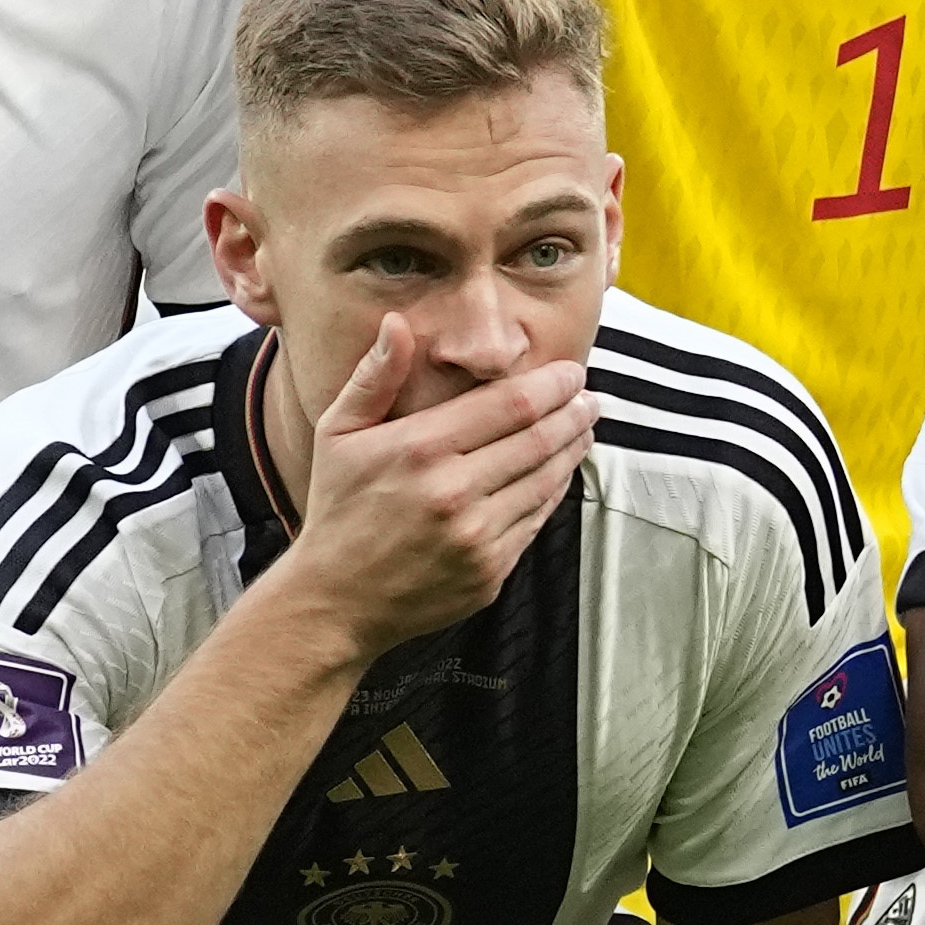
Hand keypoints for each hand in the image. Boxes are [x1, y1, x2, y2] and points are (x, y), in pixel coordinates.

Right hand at [287, 313, 591, 650]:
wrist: (335, 599)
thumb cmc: (337, 508)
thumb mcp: (337, 434)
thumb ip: (374, 377)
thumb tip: (397, 324)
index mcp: (419, 449)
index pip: (511, 406)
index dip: (552, 386)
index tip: (572, 373)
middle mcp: (453, 493)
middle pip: (539, 440)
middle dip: (574, 413)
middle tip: (590, 397)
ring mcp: (476, 537)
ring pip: (546, 482)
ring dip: (572, 450)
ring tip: (583, 427)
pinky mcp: (490, 572)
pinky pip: (536, 522)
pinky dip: (554, 492)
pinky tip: (559, 472)